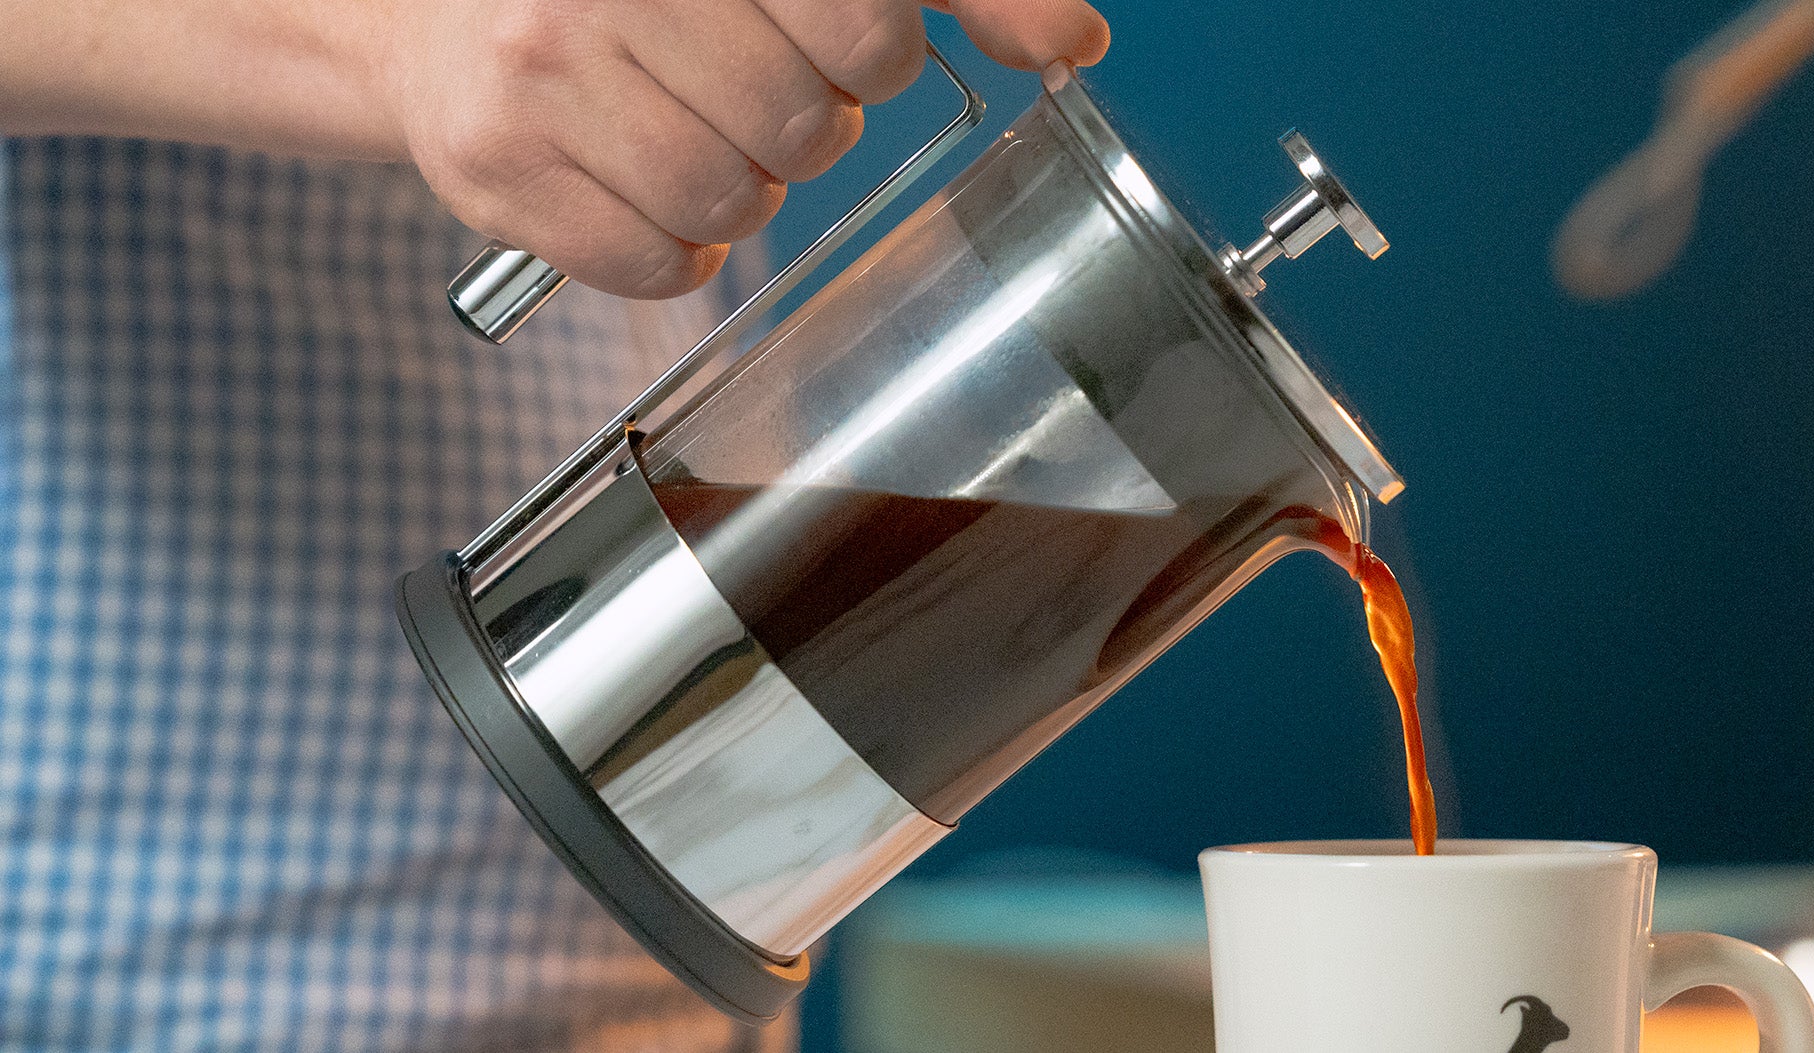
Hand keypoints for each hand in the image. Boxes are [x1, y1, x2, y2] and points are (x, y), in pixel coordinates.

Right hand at [384, 0, 1110, 298]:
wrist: (433, 14)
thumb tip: (1075, 46)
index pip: (867, 28)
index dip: (872, 53)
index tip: (833, 39)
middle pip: (806, 123)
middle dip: (802, 121)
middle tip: (746, 85)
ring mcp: (536, 69)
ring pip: (733, 202)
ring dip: (741, 190)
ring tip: (692, 134)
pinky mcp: (493, 168)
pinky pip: (659, 266)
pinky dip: (674, 250)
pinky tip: (640, 185)